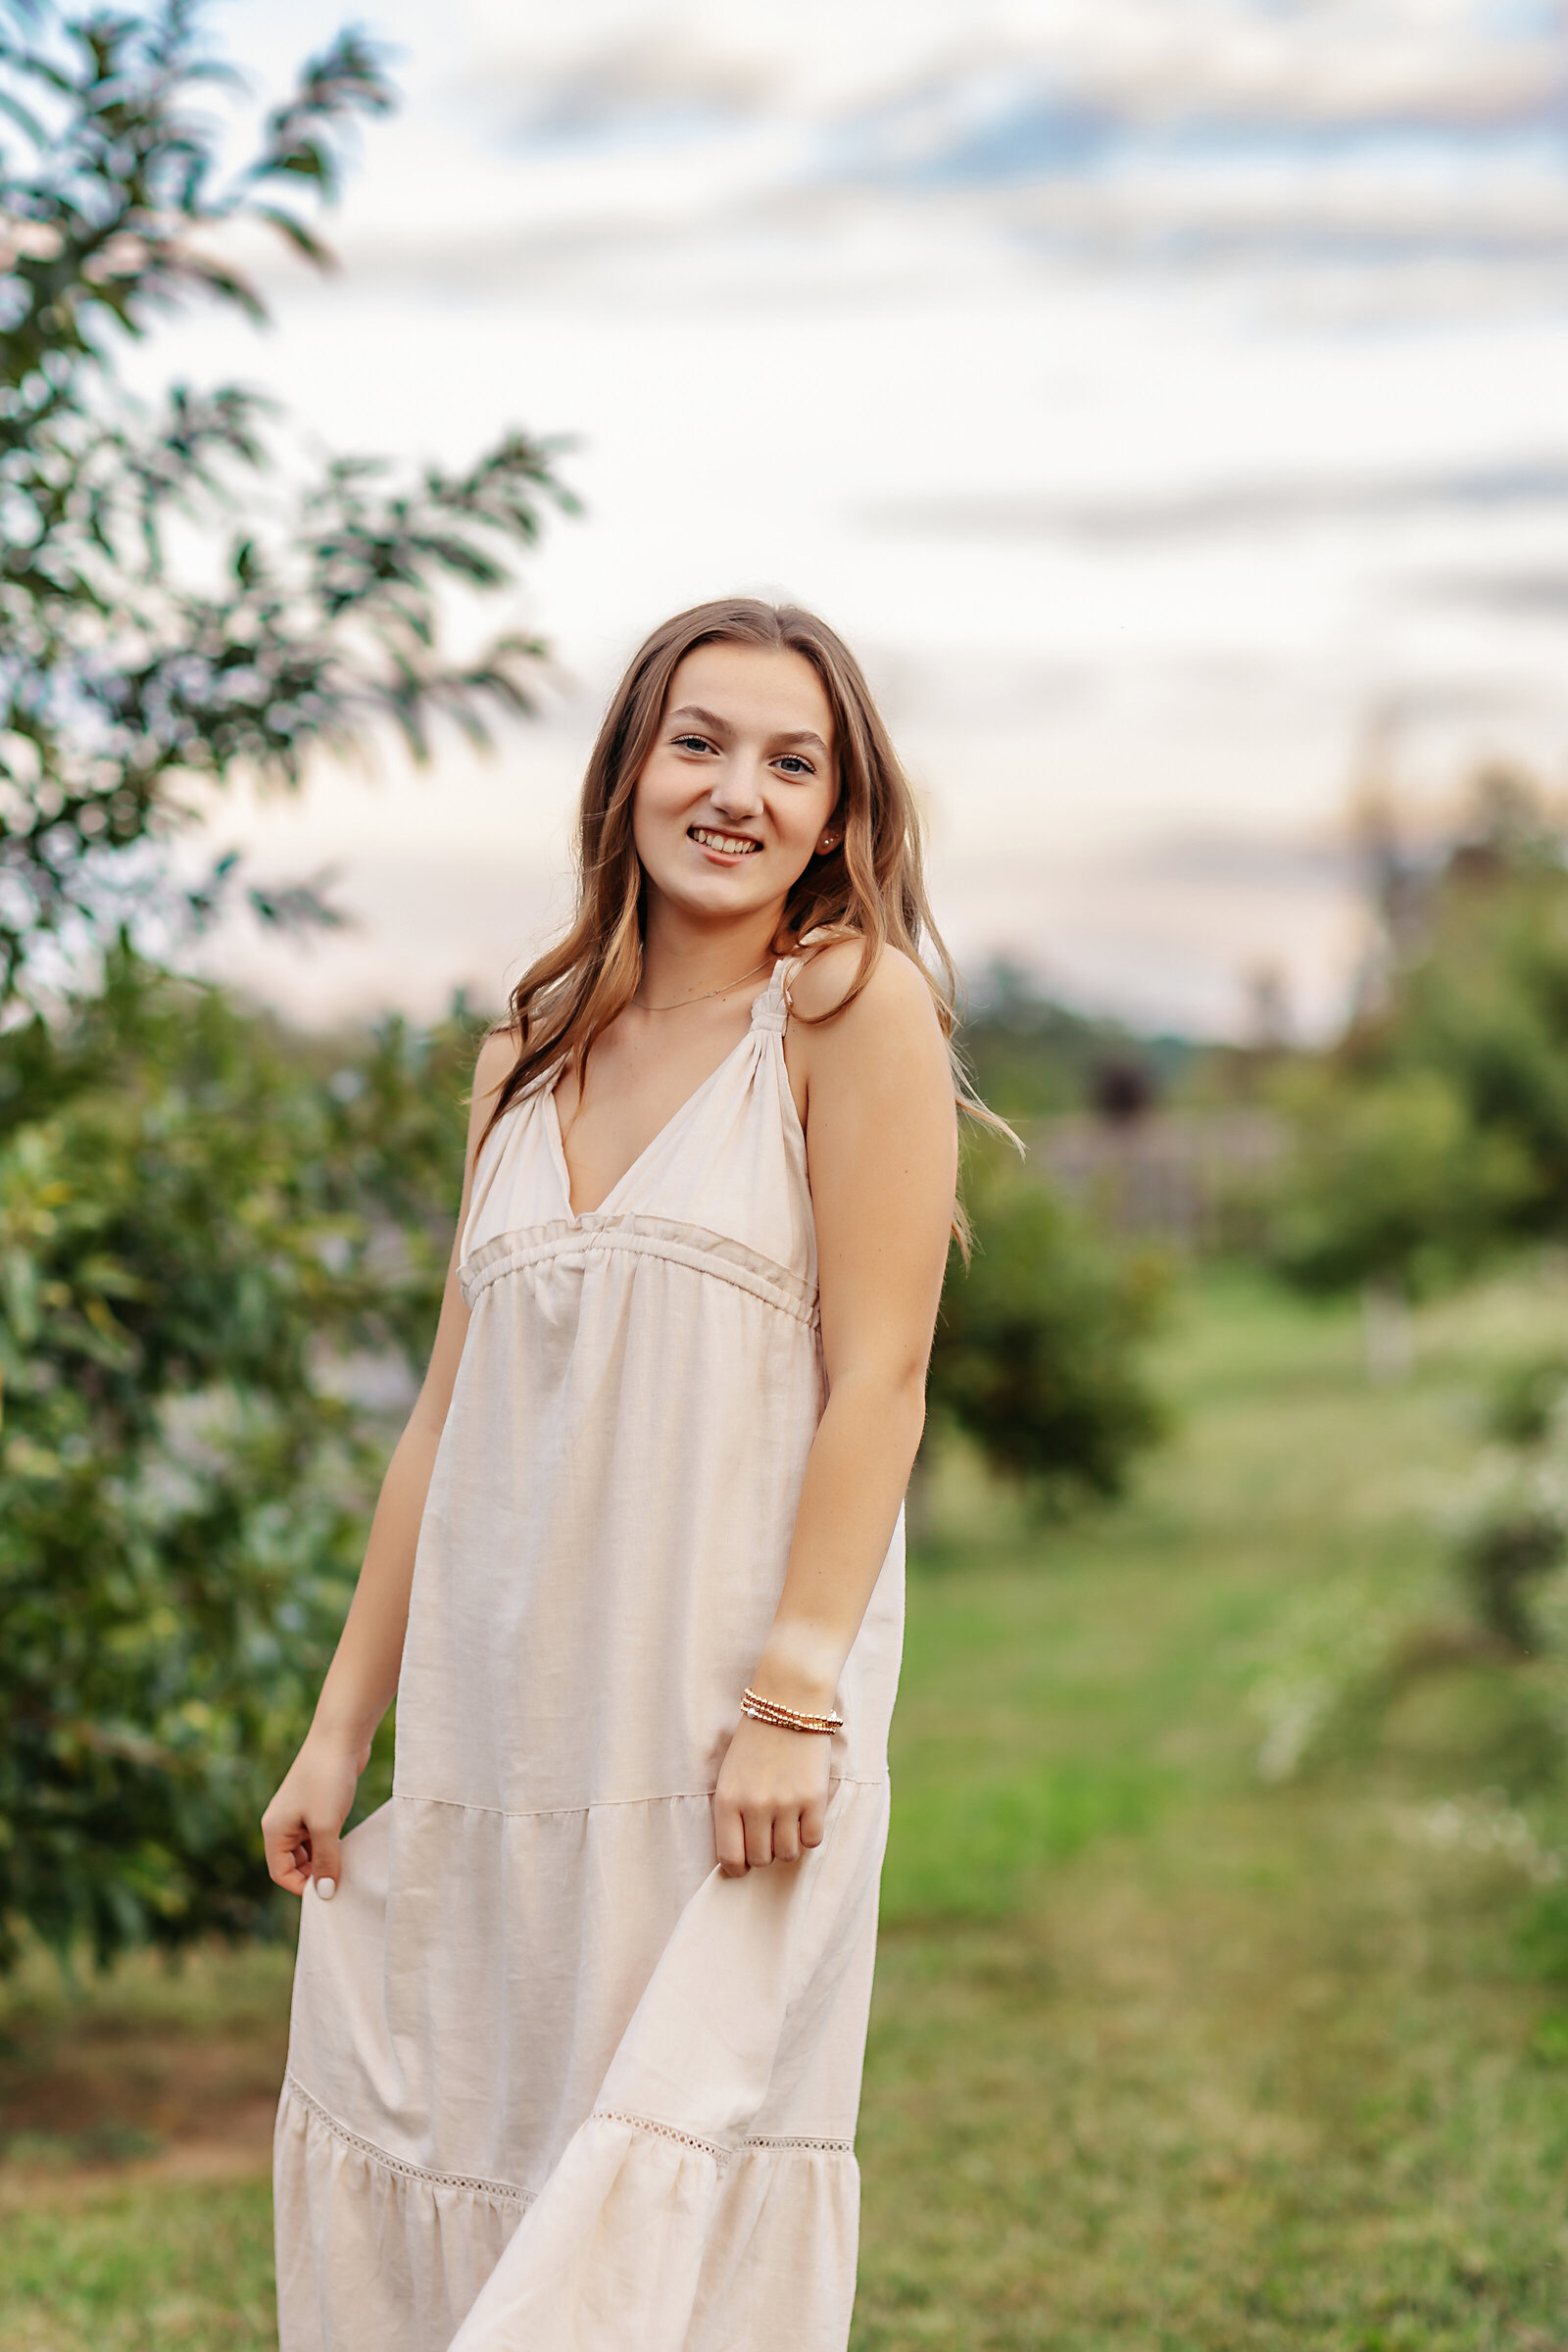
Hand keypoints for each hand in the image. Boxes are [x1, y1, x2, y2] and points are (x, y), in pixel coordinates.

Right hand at [261, 1735, 363, 1899]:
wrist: (341, 1735)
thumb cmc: (327, 1779)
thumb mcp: (326, 1826)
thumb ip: (325, 1861)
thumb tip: (326, 1894)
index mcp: (274, 1830)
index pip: (280, 1873)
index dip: (302, 1887)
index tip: (330, 1892)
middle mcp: (282, 1823)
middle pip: (293, 1864)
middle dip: (315, 1874)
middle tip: (342, 1880)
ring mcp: (299, 1813)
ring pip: (308, 1850)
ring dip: (325, 1859)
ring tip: (347, 1863)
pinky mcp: (316, 1805)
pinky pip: (319, 1835)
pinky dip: (331, 1844)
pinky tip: (348, 1846)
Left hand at [712, 1714, 832, 1876]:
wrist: (788, 1703)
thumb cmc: (755, 1740)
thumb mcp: (730, 1775)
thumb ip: (733, 1813)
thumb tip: (740, 1855)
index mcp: (728, 1800)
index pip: (730, 1858)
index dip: (738, 1868)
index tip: (745, 1862)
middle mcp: (755, 1805)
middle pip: (762, 1859)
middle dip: (765, 1852)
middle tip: (769, 1833)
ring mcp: (786, 1803)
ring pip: (788, 1854)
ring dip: (788, 1844)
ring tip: (788, 1823)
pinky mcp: (814, 1797)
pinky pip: (813, 1840)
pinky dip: (809, 1834)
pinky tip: (806, 1816)